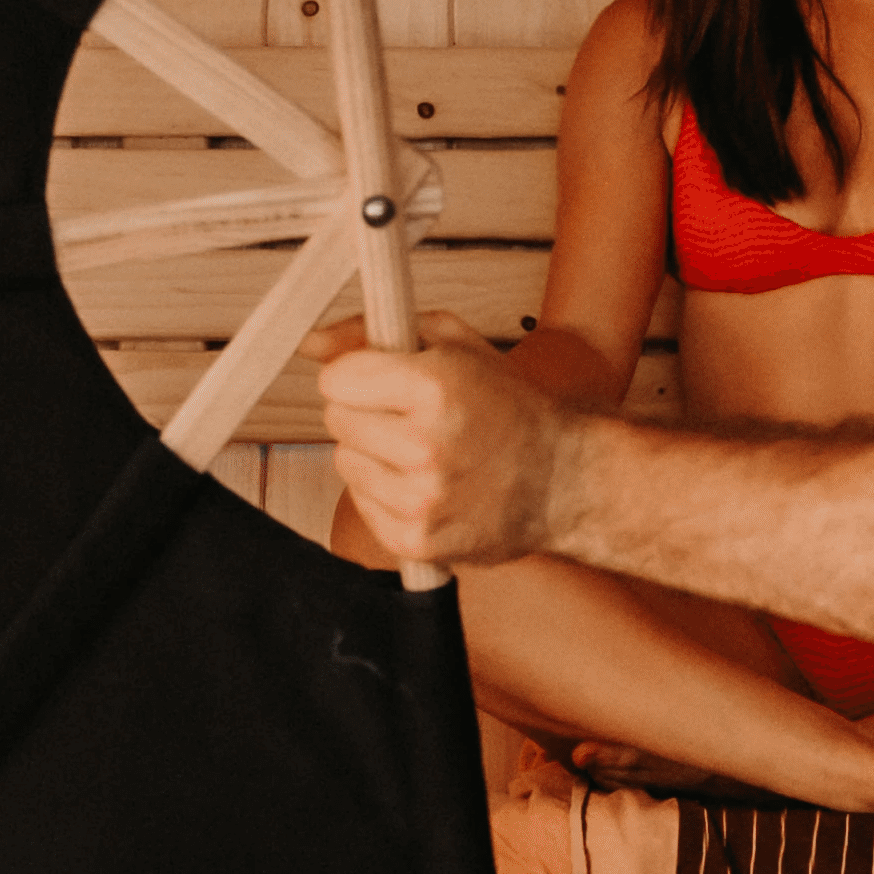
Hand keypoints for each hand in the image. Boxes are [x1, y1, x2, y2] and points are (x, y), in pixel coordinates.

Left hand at [321, 334, 559, 573]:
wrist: (563, 481)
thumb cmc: (512, 410)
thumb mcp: (455, 347)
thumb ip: (374, 333)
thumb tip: (311, 343)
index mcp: (435, 387)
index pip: (335, 379)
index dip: (359, 376)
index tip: (385, 382)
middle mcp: (424, 446)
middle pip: (336, 420)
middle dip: (366, 413)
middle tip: (409, 418)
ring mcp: (420, 500)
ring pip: (345, 463)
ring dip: (374, 455)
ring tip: (421, 454)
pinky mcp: (417, 540)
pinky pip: (361, 504)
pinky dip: (384, 494)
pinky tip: (424, 485)